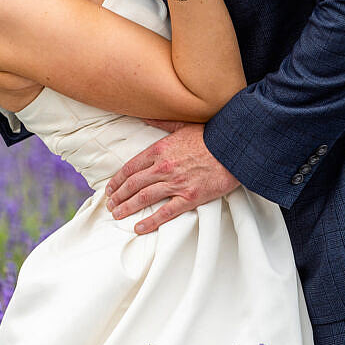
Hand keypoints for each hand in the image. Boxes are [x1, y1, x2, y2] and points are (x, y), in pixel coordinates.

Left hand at [104, 122, 240, 232]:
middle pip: (133, 184)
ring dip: (127, 208)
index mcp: (159, 150)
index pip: (130, 167)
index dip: (117, 180)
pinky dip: (150, 222)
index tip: (110, 188)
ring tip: (117, 215)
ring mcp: (176, 183)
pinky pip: (165, 212)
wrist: (234, 149)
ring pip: (143, 198)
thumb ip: (161, 123)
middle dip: (118, 196)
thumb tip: (144, 116)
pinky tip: (138, 227)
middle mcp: (163, 167)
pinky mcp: (189, 197)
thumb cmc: (210, 137)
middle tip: (110, 205)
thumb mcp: (183, 125)